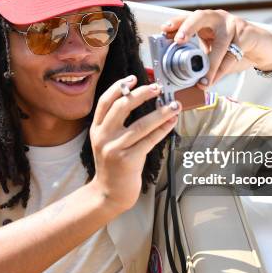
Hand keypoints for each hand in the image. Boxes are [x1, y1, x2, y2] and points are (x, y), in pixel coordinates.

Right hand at [89, 75, 180, 212]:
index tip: (133, 78)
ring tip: (175, 105)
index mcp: (97, 129)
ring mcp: (115, 149)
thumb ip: (116, 123)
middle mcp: (103, 137)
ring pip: (141, 124)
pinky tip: (172, 122)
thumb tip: (140, 98)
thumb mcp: (107, 141)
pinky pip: (150, 141)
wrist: (109, 193)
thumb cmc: (113, 164)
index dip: (119, 87)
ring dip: (160, 113)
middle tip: (158, 88)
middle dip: (142, 94)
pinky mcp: (128, 161)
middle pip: (122, 107)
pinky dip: (163, 129)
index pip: (105, 101)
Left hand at [161, 10, 271, 87]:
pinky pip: (233, 55)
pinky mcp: (247, 35)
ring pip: (219, 43)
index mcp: (206, 21)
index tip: (164, 30)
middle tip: (179, 40)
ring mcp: (233, 25)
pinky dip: (223, 69)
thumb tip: (181, 78)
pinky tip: (215, 79)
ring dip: (210, 63)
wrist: (264, 50)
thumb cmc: (236, 51)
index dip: (176, 23)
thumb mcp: (213, 54)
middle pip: (200, 16)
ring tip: (202, 79)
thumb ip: (199, 60)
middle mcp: (218, 19)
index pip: (188, 18)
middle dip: (188, 27)